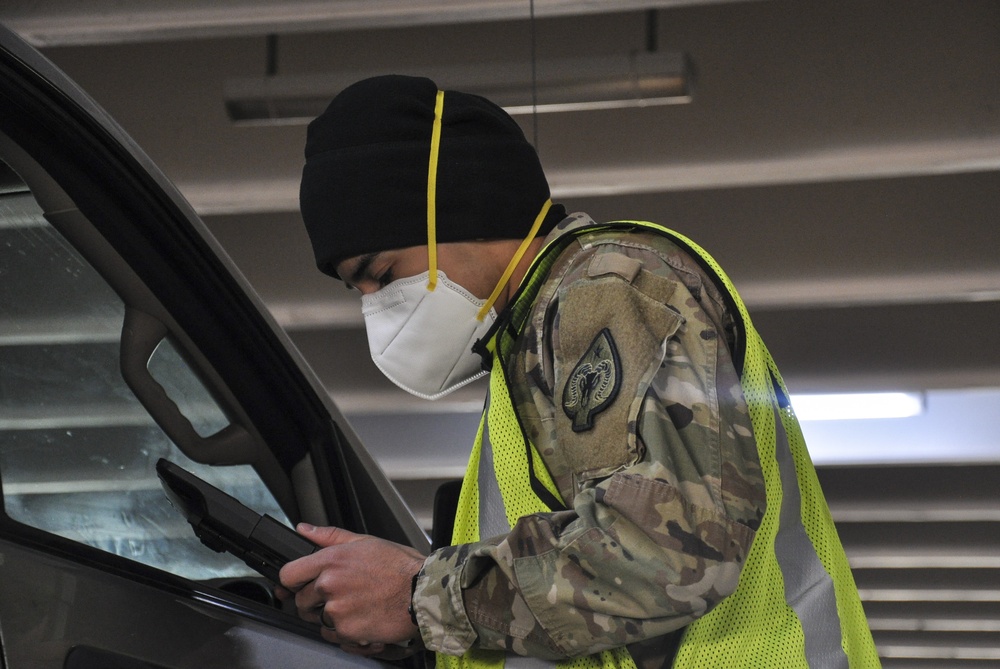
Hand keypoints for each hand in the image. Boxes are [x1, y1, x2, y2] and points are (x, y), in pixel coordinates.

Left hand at [278, 524, 424, 653]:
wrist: (423, 592)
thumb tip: (304, 529)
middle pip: (301, 601)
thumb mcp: (365, 542)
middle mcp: (329, 585)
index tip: (300, 584)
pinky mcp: (347, 632)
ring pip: (317, 620)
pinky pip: (334, 636)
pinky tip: (361, 618)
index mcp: (331, 560)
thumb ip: (329, 536)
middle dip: (314, 601)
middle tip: (337, 596)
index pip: (289, 575)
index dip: (294, 581)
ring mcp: (337, 610)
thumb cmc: (399, 567)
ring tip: (354, 606)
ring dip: (330, 617)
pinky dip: (344, 632)